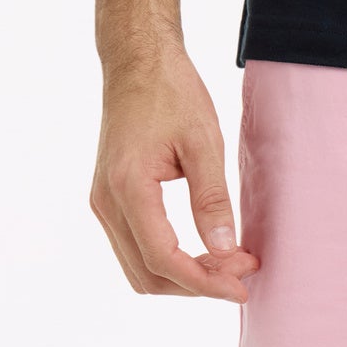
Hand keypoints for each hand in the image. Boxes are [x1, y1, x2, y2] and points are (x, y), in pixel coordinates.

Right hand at [89, 44, 260, 300]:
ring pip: (138, 266)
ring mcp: (103, 201)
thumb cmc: (171, 91)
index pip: (163, 259)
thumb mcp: (203, 140)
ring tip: (228, 262)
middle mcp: (106, 202)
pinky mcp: (109, 196)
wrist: (137, 61)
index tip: (241, 286)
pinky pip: (135, 244)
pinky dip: (168, 257)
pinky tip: (204, 246)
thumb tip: (225, 251)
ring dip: (182, 274)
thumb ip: (212, 198)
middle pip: (147, 274)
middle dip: (196, 283)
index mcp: (127, 188)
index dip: (203, 282)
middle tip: (242, 272)